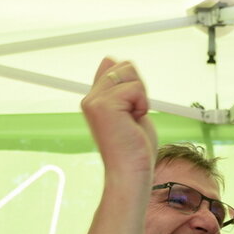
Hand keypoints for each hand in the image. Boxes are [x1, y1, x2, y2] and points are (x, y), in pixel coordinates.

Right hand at [81, 58, 157, 177]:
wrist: (129, 173)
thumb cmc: (134, 150)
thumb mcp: (130, 111)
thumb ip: (123, 87)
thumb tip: (111, 60)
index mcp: (95, 99)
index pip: (114, 67)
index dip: (132, 85)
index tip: (131, 111)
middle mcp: (91, 98)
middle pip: (125, 66)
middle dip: (138, 90)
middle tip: (133, 117)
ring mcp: (95, 101)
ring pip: (130, 74)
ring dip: (140, 97)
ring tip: (132, 120)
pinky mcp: (103, 105)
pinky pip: (135, 88)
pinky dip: (142, 104)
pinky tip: (133, 121)